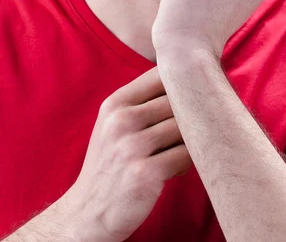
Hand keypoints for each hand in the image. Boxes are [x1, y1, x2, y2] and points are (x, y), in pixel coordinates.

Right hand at [62, 67, 192, 241]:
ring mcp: (132, 147)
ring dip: (191, 139)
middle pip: (178, 101)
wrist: (88, 211)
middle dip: (192, 113)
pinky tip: (176, 168)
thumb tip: (190, 80)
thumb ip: (144, 101)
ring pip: (185, 127)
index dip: (183, 80)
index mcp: (115, 104)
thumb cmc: (111, 162)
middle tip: (196, 125)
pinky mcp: (145, 173)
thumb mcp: (114, 124)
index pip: (160, 75)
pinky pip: (185, 156)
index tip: (196, 89)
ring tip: (181, 149)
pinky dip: (188, 161)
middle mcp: (121, 121)